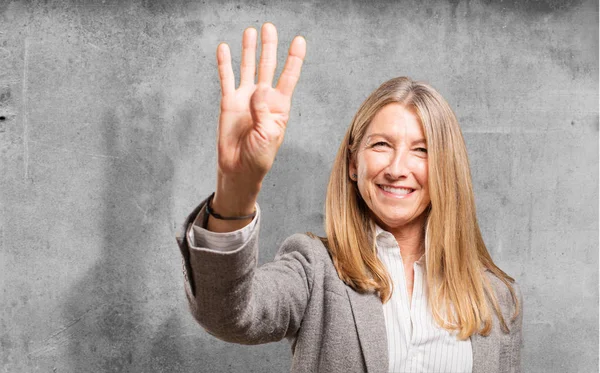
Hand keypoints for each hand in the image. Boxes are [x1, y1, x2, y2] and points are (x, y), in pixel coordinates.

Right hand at [210, 23, 305, 222]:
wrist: (239, 169)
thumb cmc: (260, 156)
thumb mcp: (268, 135)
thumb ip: (264, 111)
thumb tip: (258, 89)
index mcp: (280, 106)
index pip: (289, 77)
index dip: (294, 59)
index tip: (299, 40)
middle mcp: (264, 98)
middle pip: (268, 66)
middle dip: (269, 47)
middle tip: (269, 27)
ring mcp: (245, 98)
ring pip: (248, 68)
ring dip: (249, 50)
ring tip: (250, 31)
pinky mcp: (229, 103)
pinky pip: (226, 79)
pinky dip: (225, 64)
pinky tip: (224, 49)